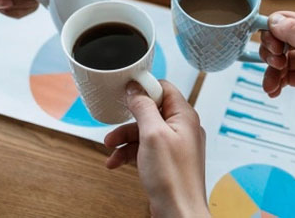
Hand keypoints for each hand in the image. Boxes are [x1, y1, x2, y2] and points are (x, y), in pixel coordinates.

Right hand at [105, 80, 208, 217]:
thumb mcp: (152, 134)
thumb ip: (143, 108)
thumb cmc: (173, 178)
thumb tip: (136, 89)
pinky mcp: (167, 161)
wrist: (179, 213)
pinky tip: (116, 162)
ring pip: (145, 132)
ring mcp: (175, 146)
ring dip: (125, 138)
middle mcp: (182, 129)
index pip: (164, 89)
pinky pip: (146, 149)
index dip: (145, 88)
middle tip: (114, 125)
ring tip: (110, 147)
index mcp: (184, 117)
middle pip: (151, 111)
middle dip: (129, 119)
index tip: (127, 91)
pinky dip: (130, 153)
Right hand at [260, 11, 294, 177]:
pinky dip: (277, 82)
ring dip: (271, 73)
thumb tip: (275, 20)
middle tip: (277, 67)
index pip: (282, 20)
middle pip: (277, 41)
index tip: (273, 50)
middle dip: (270, 55)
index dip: (271, 33)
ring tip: (273, 86)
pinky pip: (285, 75)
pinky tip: (276, 91)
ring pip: (279, 60)